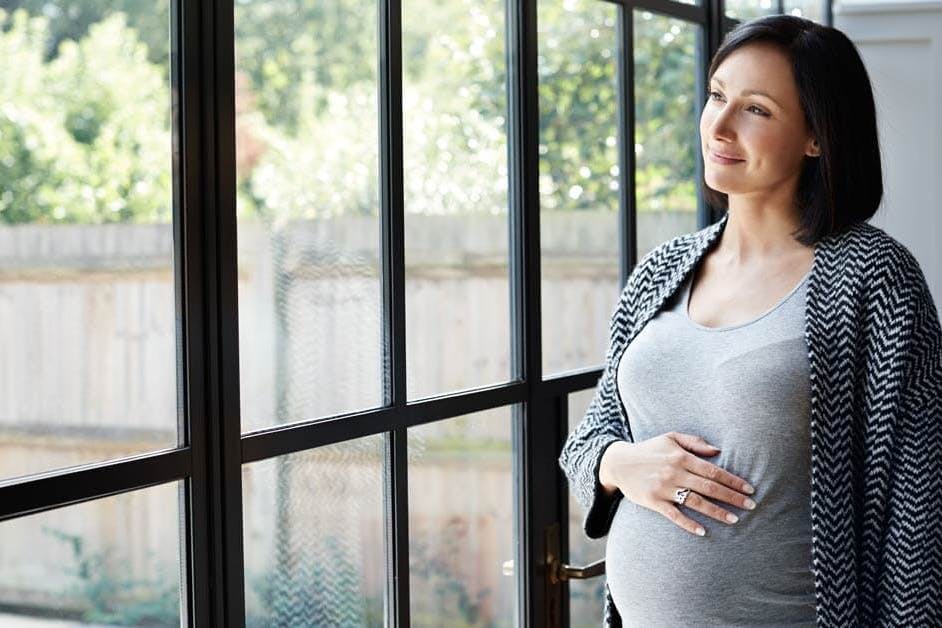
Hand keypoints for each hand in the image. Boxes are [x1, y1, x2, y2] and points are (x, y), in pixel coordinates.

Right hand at [599, 431, 756, 536]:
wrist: (617, 462)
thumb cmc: (648, 450)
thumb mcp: (670, 438)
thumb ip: (694, 442)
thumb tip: (717, 451)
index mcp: (680, 456)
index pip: (713, 470)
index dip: (732, 480)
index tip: (749, 489)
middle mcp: (674, 472)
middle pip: (709, 487)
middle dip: (732, 497)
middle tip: (751, 506)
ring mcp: (664, 488)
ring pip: (695, 502)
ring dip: (716, 512)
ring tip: (734, 520)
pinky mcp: (653, 501)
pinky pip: (674, 515)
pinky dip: (688, 524)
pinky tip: (703, 531)